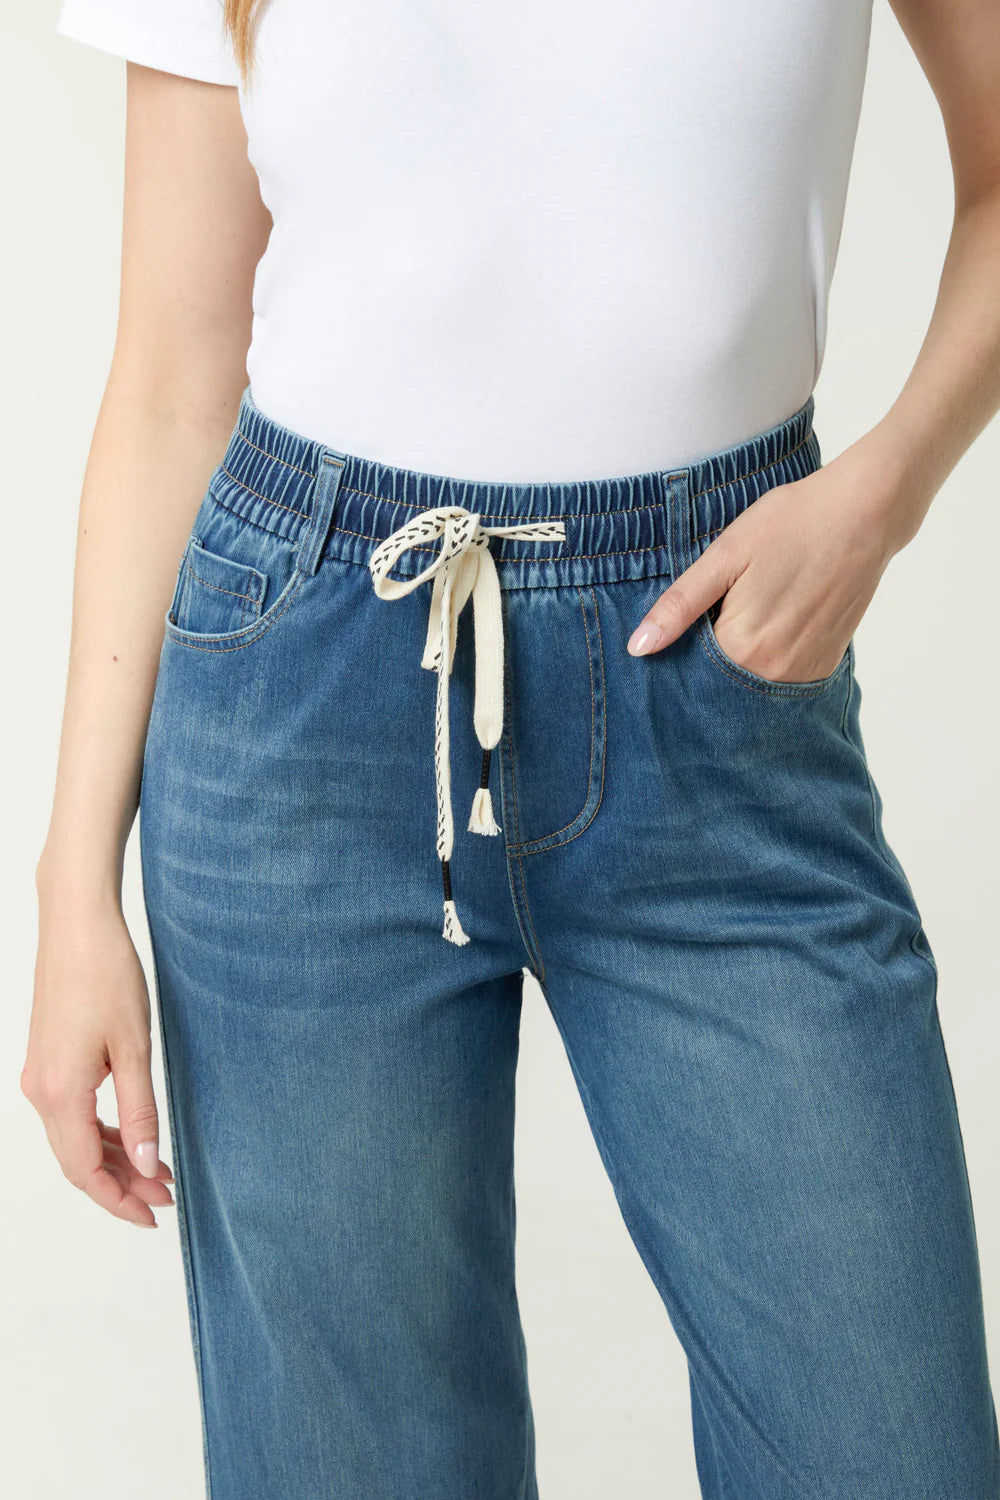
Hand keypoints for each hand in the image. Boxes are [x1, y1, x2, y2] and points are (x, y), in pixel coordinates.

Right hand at [22, 883, 174, 1228]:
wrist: (76, 925)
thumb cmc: (107, 975)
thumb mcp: (136, 1047)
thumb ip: (141, 1109)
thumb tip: (149, 1163)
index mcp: (60, 1094)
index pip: (85, 1171)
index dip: (119, 1200)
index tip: (154, 1213)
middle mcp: (40, 1091)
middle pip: (77, 1161)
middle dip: (121, 1185)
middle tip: (167, 1196)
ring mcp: (39, 1076)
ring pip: (74, 1139)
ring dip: (113, 1159)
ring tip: (158, 1171)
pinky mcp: (47, 1061)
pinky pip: (71, 1114)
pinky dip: (101, 1132)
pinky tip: (132, 1137)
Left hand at [627, 436, 916, 679]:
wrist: (864, 512)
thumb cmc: (790, 523)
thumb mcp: (724, 556)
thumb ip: (680, 606)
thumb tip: (638, 649)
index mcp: (742, 647)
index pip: (688, 671)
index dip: (677, 650)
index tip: (678, 627)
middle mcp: (774, 672)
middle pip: (720, 681)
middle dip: (706, 659)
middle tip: (718, 608)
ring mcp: (804, 672)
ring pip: (750, 681)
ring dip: (738, 660)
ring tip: (749, 610)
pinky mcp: (825, 664)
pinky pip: (781, 677)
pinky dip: (767, 660)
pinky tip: (771, 622)